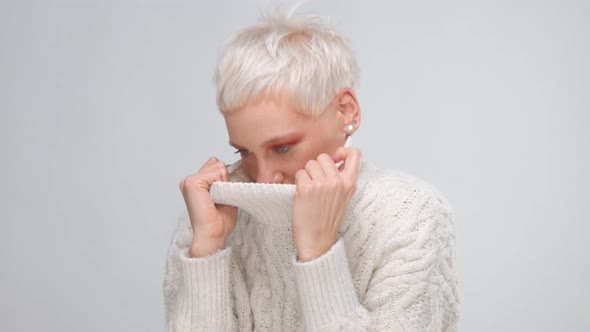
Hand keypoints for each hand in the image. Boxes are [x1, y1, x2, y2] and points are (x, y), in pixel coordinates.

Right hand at [179, 157, 237, 257]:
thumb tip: (233, 167)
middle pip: (217, 163)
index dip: (225, 179)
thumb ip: (225, 180)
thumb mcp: (226, 195)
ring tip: (218, 199)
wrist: (212, 236)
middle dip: (225, 179)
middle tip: (220, 199)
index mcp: (196, 183)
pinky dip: (221, 184)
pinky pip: (216, 173)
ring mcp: (189, 181)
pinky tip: (215, 199)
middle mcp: (190, 180)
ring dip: (224, 182)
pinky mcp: (192, 183)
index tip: (222, 197)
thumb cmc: (219, 222)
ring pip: (218, 166)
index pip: (216, 165)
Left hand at [292, 147, 360, 261]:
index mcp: (350, 184)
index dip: (343, 151)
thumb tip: (334, 160)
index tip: (335, 159)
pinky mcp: (306, 188)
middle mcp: (337, 182)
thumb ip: (342, 179)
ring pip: (310, 164)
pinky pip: (299, 174)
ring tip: (309, 191)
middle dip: (317, 167)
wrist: (318, 241)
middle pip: (324, 157)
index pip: (355, 154)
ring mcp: (322, 184)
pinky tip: (302, 195)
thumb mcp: (343, 198)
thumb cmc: (327, 221)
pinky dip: (298, 182)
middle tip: (316, 183)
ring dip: (306, 175)